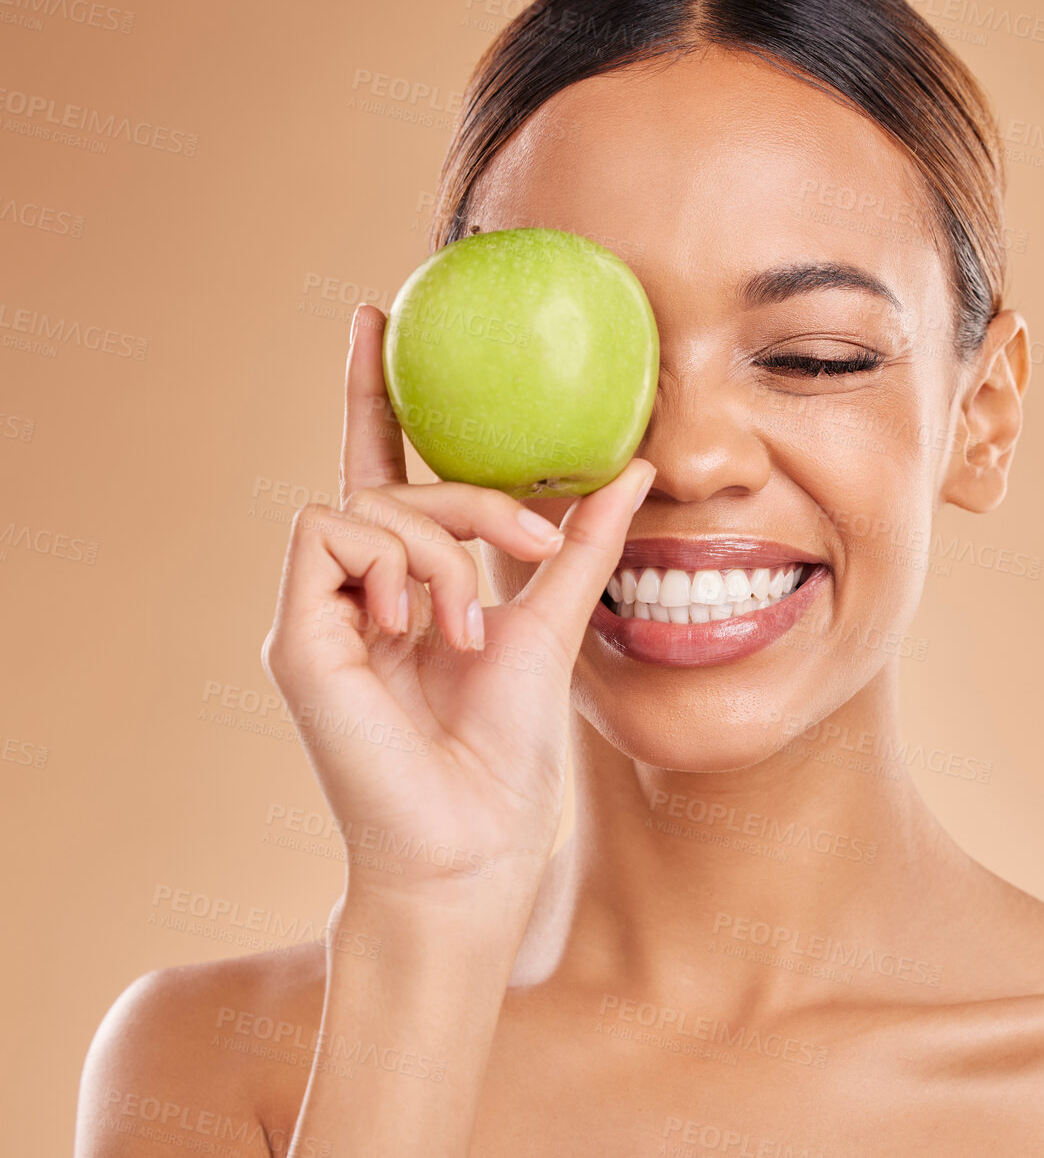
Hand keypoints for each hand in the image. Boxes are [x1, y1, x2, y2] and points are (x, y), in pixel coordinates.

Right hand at [261, 305, 652, 914]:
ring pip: (368, 502)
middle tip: (529, 547)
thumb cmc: (506, 754)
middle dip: (468, 496)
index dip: (374, 392)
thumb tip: (632, 464)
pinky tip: (419, 628)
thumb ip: (581, 545)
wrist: (473, 844)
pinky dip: (395, 567)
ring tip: (469, 627)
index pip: (383, 469)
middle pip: (387, 479)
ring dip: (441, 551)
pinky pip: (332, 533)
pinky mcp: (296, 634)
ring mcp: (319, 612)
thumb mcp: (552, 626)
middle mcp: (353, 590)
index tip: (377, 313)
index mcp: (406, 584)